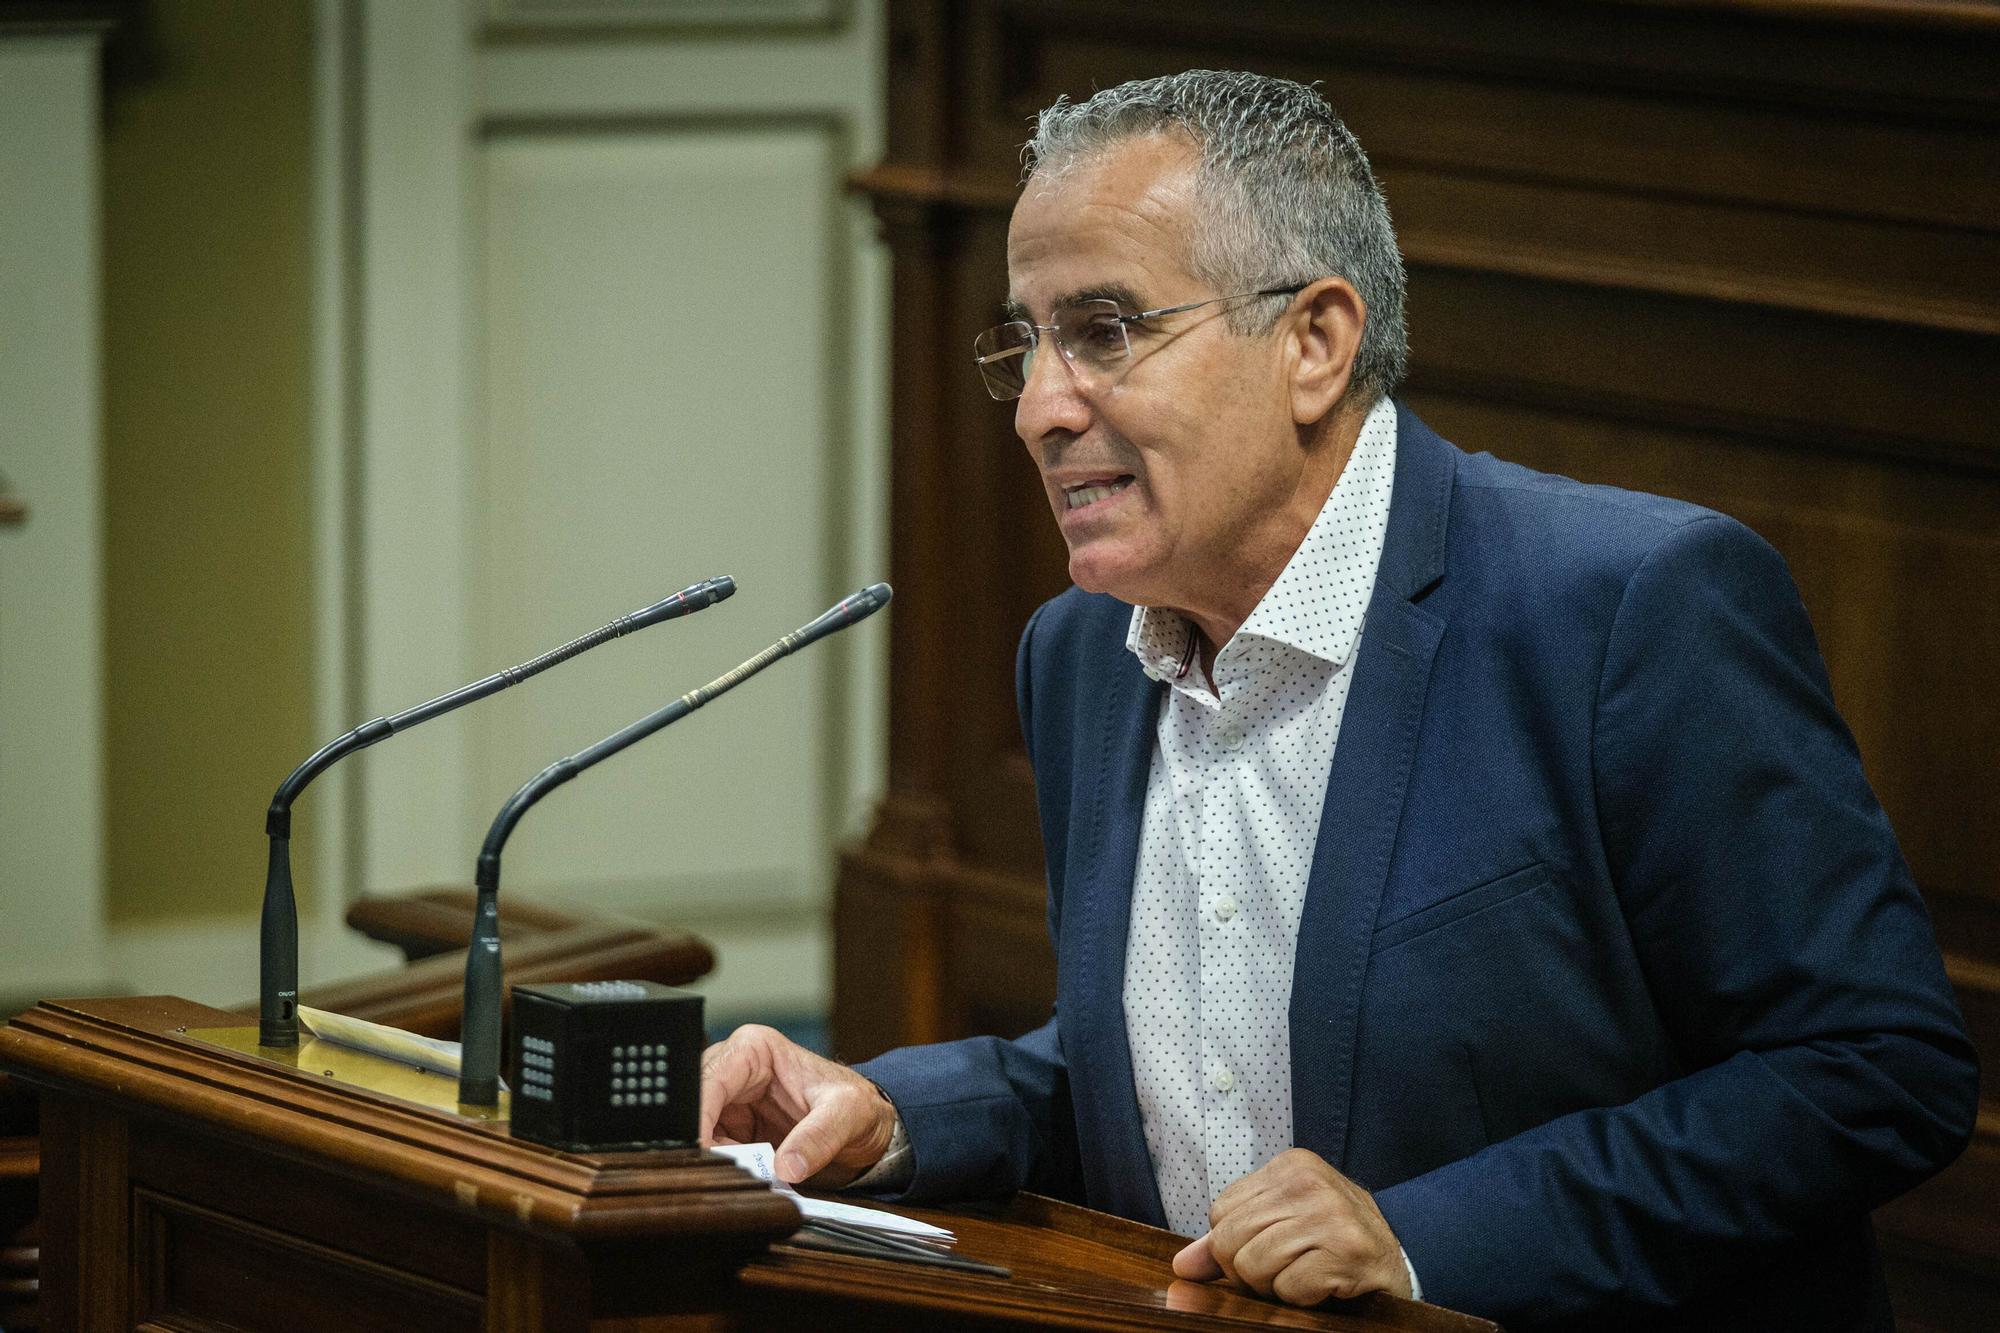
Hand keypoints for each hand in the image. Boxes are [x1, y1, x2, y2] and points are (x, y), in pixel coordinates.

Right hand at [698, 1024, 896, 1187]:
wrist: (867, 1127)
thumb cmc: (857, 1106)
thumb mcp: (847, 1116)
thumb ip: (819, 1137)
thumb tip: (787, 1166)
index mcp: (756, 1049)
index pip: (710, 1079)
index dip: (700, 1117)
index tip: (703, 1151)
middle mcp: (737, 1068)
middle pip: (697, 1104)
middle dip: (706, 1139)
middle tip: (726, 1170)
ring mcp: (732, 1098)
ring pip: (700, 1129)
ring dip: (716, 1156)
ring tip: (750, 1172)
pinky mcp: (733, 1126)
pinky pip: (713, 1147)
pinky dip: (726, 1165)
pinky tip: (750, 1173)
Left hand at [1171, 1148, 1411, 1305]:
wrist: (1399, 1258)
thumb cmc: (1334, 1240)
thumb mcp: (1282, 1224)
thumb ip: (1228, 1239)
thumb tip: (1183, 1264)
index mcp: (1289, 1167)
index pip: (1220, 1212)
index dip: (1234, 1244)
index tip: (1268, 1248)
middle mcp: (1309, 1183)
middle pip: (1229, 1240)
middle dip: (1248, 1270)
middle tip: (1285, 1269)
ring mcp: (1330, 1215)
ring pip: (1253, 1266)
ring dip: (1275, 1287)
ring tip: (1304, 1275)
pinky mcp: (1346, 1251)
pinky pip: (1289, 1288)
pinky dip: (1301, 1298)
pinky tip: (1323, 1284)